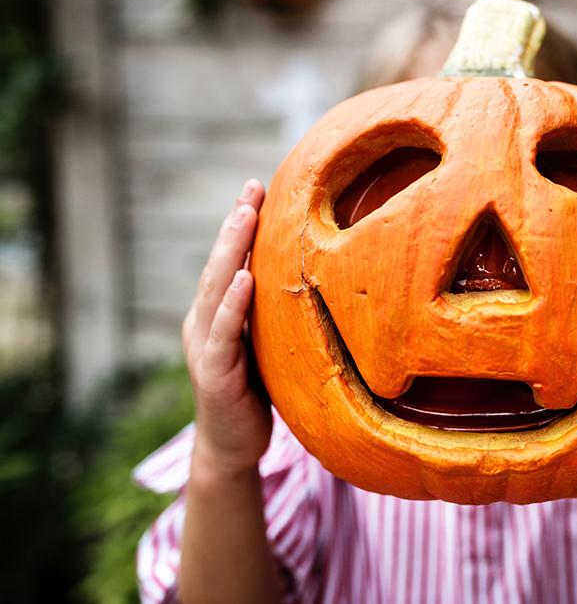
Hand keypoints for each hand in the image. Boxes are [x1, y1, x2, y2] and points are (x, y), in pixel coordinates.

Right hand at [182, 179, 271, 478]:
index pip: (229, 261)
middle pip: (219, 265)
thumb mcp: (267, 345)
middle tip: (251, 188)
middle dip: (236, 225)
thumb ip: (275, 314)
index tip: (258, 188)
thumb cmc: (255, 394)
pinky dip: (232, 304)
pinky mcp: (212, 374)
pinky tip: (245, 278)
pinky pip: (223, 333)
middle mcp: (203, 323)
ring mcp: (204, 347)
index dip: (241, 225)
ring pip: (215, 290)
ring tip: (245, 216)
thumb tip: (316, 279)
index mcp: (216, 314)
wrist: (232, 448)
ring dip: (231, 251)